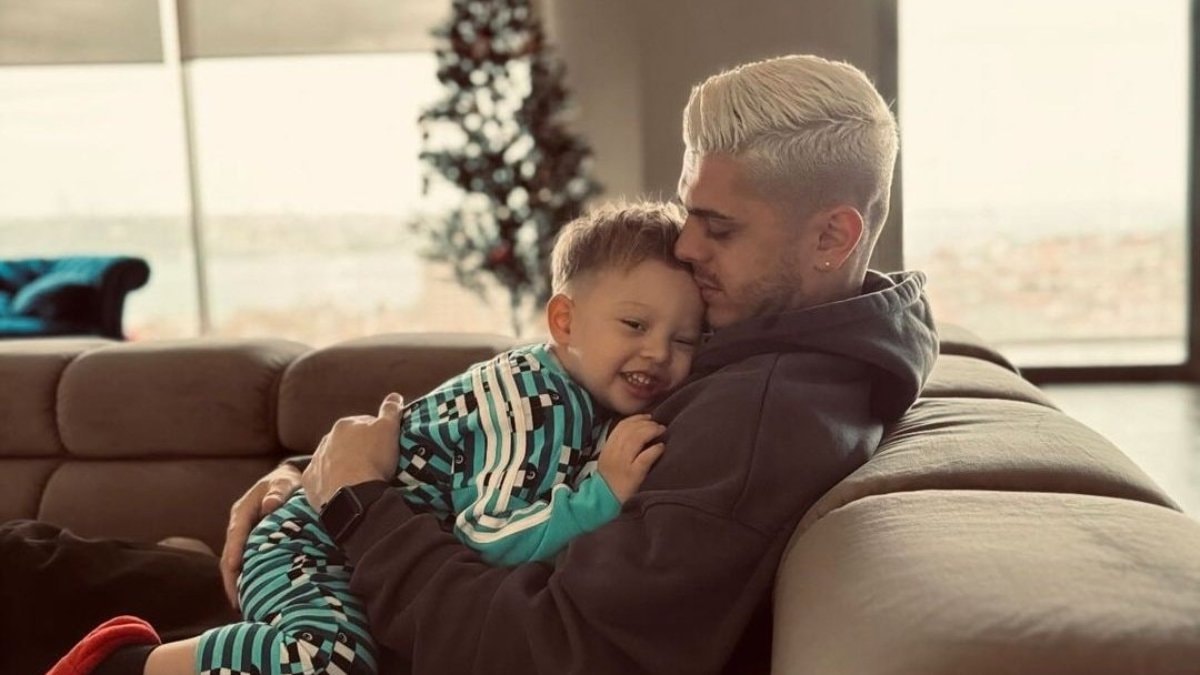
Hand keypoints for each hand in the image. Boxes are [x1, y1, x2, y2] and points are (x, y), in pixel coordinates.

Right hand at [220, 462, 301, 608]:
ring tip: (245, 606)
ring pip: (235, 564)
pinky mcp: (252, 546)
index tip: (233, 568)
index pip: (236, 533)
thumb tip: (270, 505)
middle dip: (231, 578)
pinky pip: (246, 565)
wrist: (287, 482)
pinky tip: (255, 596)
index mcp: (243, 511)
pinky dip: (247, 579)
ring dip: (237, 583)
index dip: (234, 551)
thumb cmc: (285, 483)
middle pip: (229, 555)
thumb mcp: (283, 483)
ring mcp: (244, 538)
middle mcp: (239, 527)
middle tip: (238, 601)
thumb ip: (278, 493)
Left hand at [301, 393, 404, 511]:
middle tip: (373, 463)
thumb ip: (390, 411)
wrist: (354, 495)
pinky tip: (341, 488)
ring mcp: (316, 461)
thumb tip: (394, 396)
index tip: (384, 446)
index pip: (362, 424)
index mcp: (344, 425)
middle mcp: (326, 440)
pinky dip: (329, 481)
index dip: (375, 434)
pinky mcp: (310, 482)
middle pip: (345, 441)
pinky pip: (320, 478)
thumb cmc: (373, 460)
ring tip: (358, 478)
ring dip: (342, 465)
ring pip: (331, 459)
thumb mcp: (389, 430)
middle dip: (356, 448)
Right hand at [597, 414, 665, 502]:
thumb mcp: (610, 460)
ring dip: (651, 431)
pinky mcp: (633, 475)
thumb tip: (639, 431)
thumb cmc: (612, 481)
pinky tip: (661, 447)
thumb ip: (620, 446)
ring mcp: (623, 464)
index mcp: (608, 448)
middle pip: (630, 430)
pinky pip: (644, 458)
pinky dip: (654, 450)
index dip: (636, 419)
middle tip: (658, 425)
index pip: (621, 426)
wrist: (605, 502)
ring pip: (636, 439)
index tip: (648, 417)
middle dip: (646, 424)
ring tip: (661, 431)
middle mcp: (614, 454)